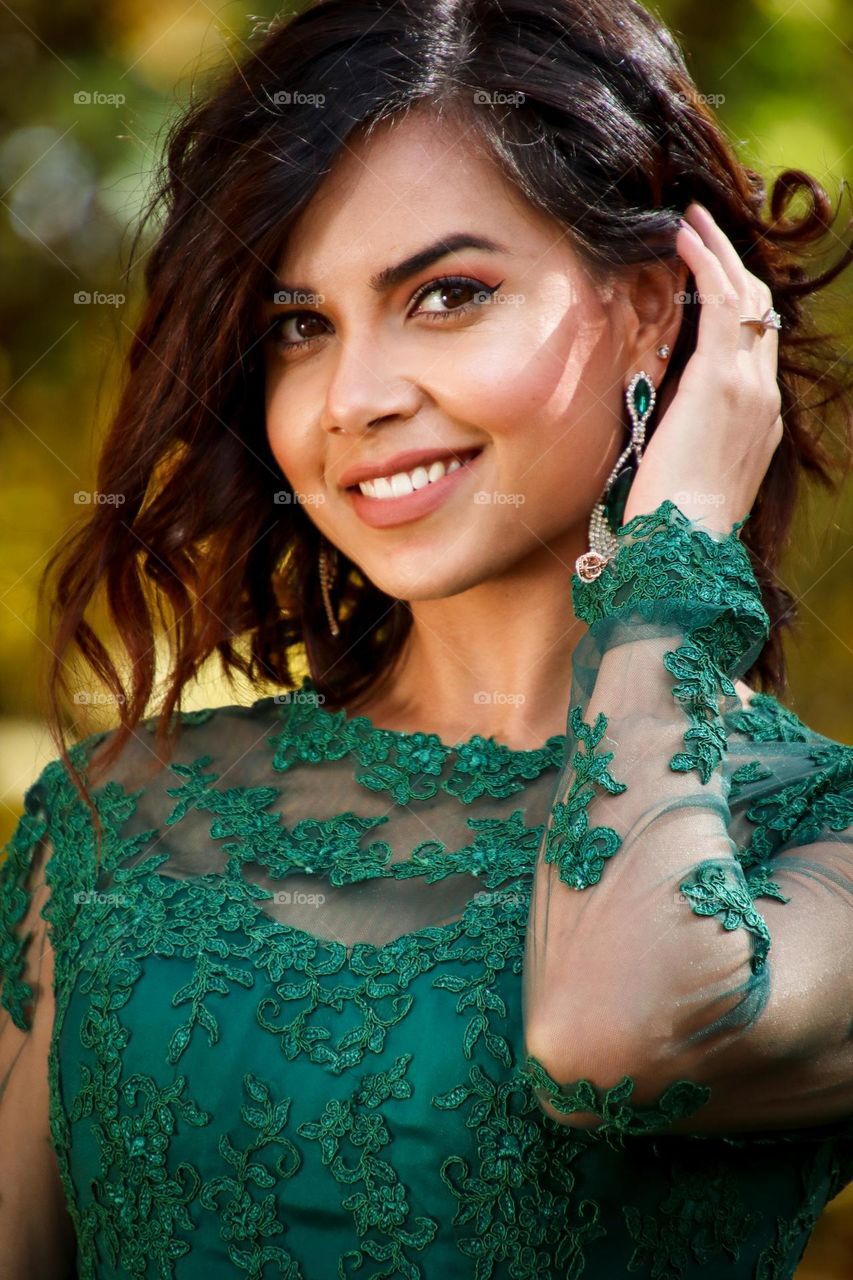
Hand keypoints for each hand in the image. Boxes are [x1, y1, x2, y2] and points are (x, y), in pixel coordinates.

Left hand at [621, 201, 783, 534]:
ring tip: (690, 219)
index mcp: (757, 423)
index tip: (710, 276)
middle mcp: (763, 398)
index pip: (754, 347)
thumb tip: (656, 419)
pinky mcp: (722, 380)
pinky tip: (681, 237)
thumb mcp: (682, 475)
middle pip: (759, 312)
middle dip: (733, 265)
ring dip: (718, 252)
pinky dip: (705, 263)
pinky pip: (721, 302)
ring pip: (745, 297)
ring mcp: (749, 387)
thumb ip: (681, 438)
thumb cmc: (669, 527)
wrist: (682, 550)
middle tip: (703, 228)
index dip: (736, 304)